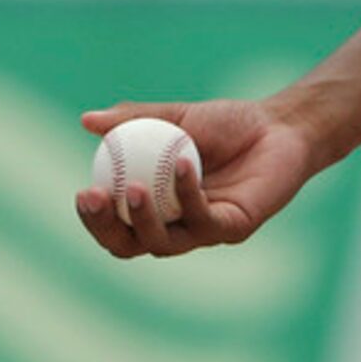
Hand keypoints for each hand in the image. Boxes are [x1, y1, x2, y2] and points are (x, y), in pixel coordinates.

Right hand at [73, 98, 318, 259]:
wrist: (278, 125)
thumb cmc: (226, 124)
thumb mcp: (174, 116)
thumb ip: (133, 119)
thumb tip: (86, 120)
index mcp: (156, 207)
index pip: (115, 226)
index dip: (95, 217)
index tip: (82, 190)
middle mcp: (177, 226)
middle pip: (130, 245)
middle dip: (106, 228)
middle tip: (93, 197)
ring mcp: (205, 230)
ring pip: (164, 243)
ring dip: (143, 219)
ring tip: (131, 188)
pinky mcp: (234, 226)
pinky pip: (204, 218)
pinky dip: (188, 192)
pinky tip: (181, 163)